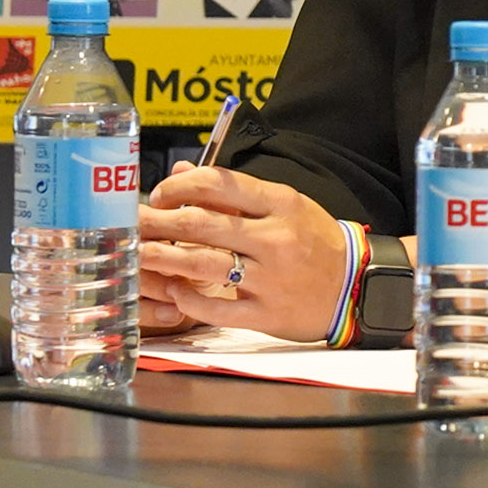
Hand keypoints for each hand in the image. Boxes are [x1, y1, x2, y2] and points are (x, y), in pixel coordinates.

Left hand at [137, 166, 350, 340]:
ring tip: (138, 256)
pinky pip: (220, 307)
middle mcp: (275, 238)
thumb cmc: (315, 242)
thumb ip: (235, 191)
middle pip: (203, 224)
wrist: (355, 286)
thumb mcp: (285, 206)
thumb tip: (182, 174)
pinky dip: (192, 300)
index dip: (181, 188)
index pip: (221, 184)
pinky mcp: (266, 313)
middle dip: (158, 222)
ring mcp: (270, 278)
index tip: (159, 196)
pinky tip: (174, 293)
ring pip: (204, 264)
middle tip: (132, 224)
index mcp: (281, 204)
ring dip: (164, 258)